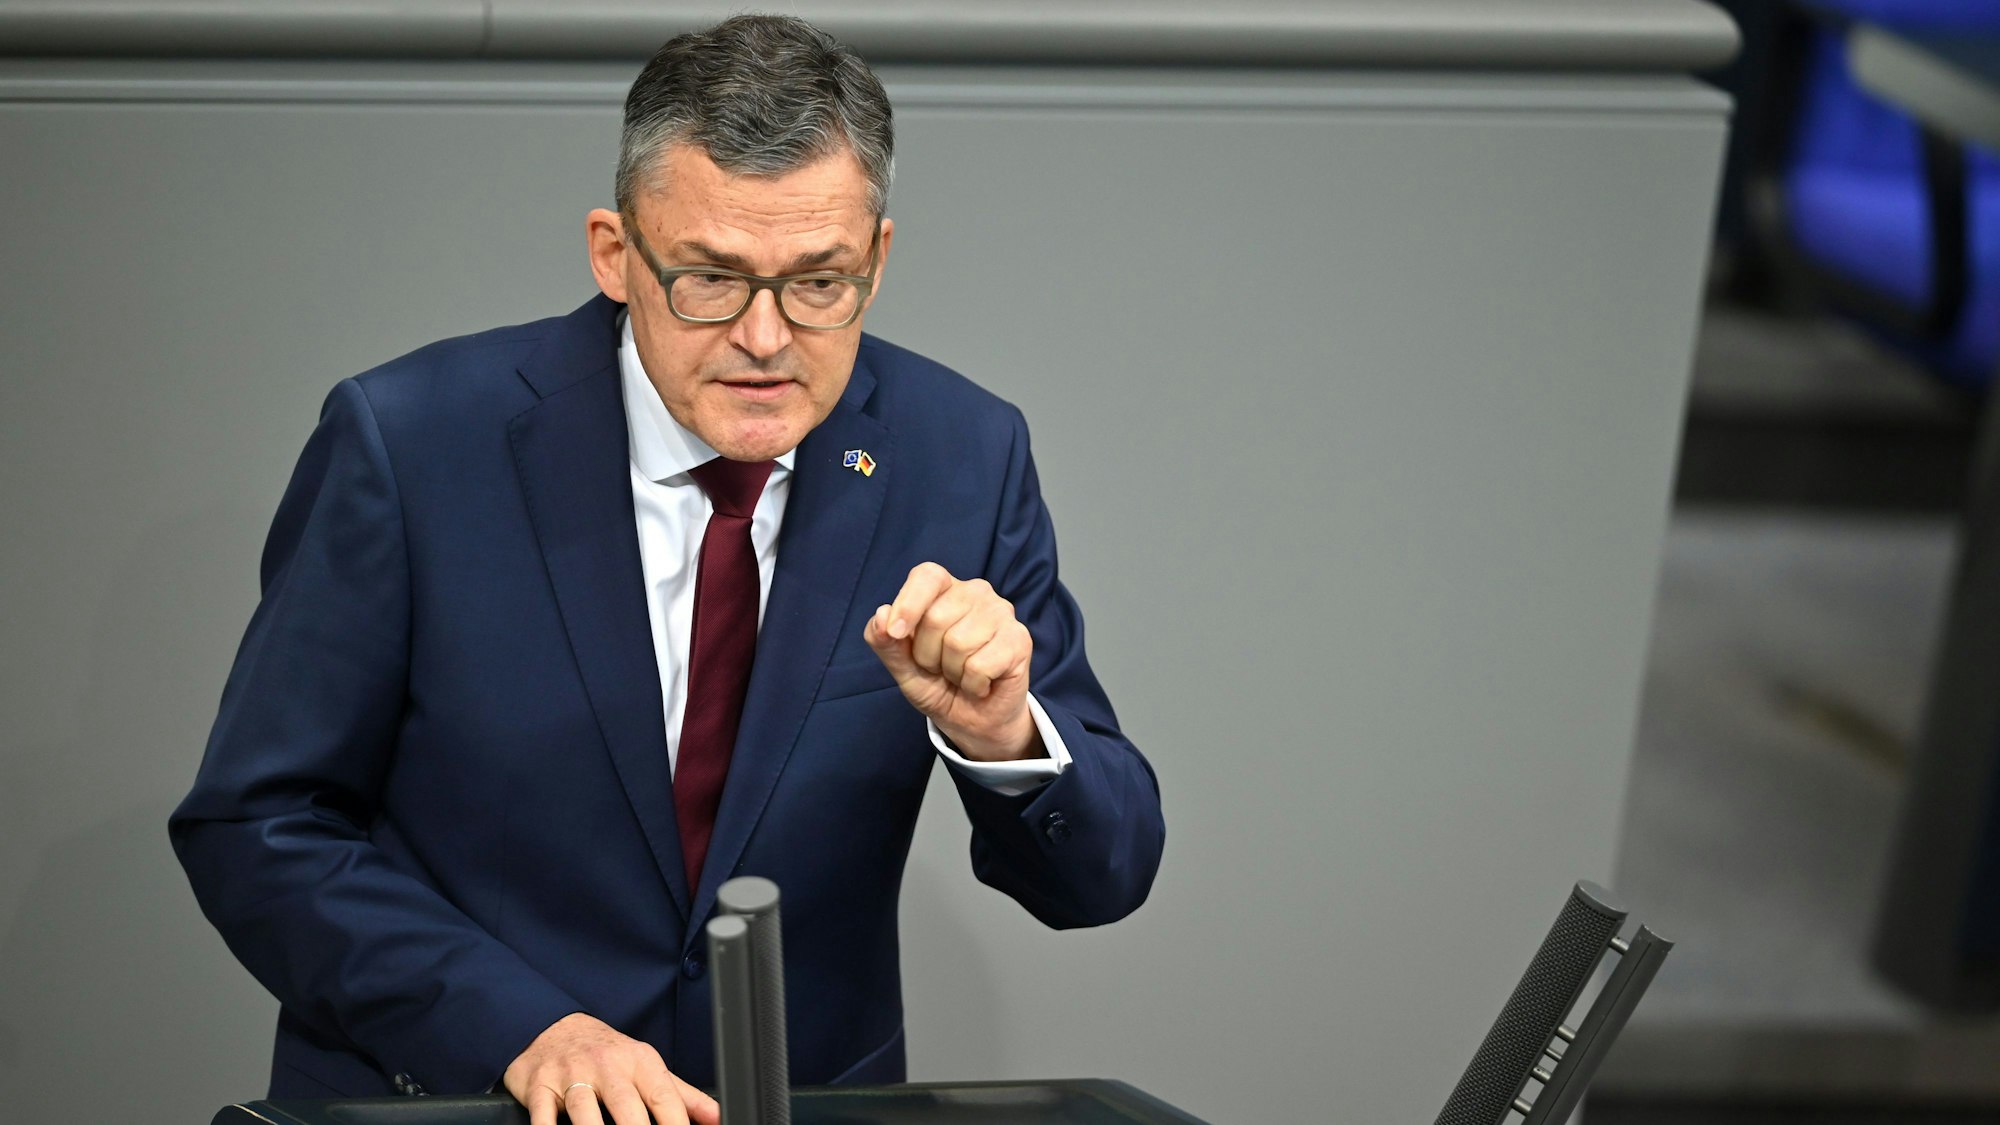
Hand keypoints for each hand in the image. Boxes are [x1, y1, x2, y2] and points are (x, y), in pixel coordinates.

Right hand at [504, 1012, 718, 1124]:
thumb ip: (684, 1097)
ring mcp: (571, 1075)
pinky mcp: (539, 1085)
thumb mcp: (647, 1067)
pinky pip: (543, 1114)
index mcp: (640, 1063)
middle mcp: (607, 1066)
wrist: (552, 1026)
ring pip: (585, 1111)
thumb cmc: (607, 1054)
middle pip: (627, 1108)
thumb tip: (718, 1118)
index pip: (664, 1100)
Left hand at [864, 562, 1041, 761]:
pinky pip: (980, 665)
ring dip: (952, 672)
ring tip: (961, 675)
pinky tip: (980, 684)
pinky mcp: (1019, 639)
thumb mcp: (903, 668)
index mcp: (945, 589)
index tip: (895, 633)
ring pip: (958, 643)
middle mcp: (976, 593)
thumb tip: (881, 616)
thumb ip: (886, 643)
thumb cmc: (939, 684)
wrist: (974, 721)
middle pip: (937, 617)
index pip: (927, 576)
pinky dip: (972, 684)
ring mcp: (1001, 613)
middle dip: (928, 655)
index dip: (908, 603)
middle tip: (940, 667)